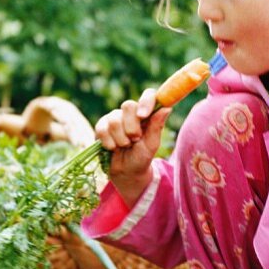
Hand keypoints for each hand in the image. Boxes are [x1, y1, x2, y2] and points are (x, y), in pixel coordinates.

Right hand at [93, 88, 171, 206]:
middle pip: (128, 106)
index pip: (148, 95)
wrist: (125, 172)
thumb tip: (167, 107)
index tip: (143, 116)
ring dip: (120, 138)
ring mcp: (114, 118)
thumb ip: (156, 126)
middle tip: (134, 140)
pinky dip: (109, 142)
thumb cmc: (141, 158)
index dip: (145, 101)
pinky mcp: (101, 126)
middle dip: (131, 127)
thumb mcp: (151, 145)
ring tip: (124, 146)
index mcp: (146, 114)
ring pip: (114, 119)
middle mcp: (130, 113)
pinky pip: (102, 128)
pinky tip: (112, 148)